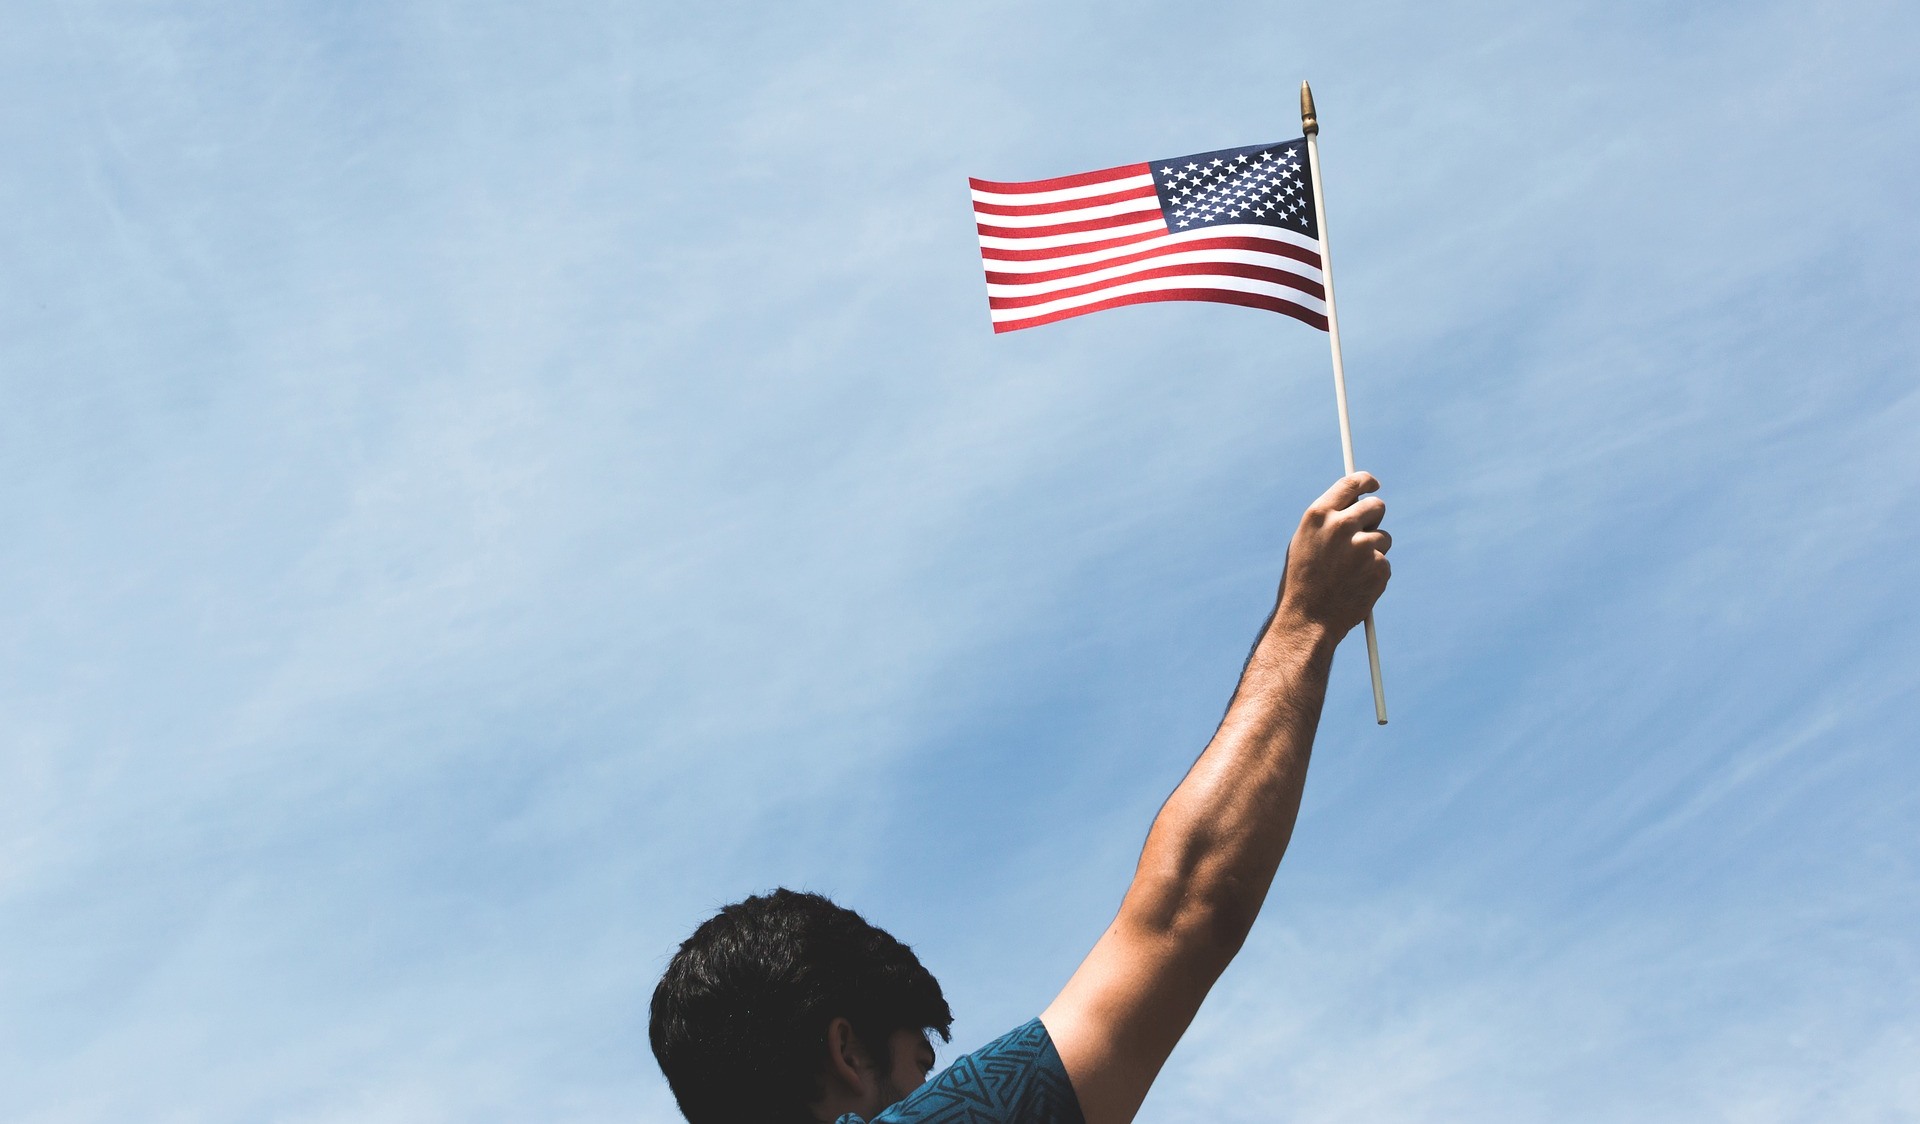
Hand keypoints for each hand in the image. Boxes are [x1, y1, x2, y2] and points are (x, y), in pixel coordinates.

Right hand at [1275, 472, 1390, 639]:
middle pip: (1376, 506)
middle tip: (1366, 532)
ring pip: (1383, 537)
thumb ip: (1329, 521)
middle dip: (1374, 517)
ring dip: (1373, 550)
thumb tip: (1355, 503)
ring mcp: (1364, 546)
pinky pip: (1384, 562)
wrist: (1307, 620)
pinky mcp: (1379, 567)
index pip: (1352, 483)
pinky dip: (1374, 572)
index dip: (1366, 481)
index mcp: (1319, 515)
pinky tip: (1355, 585)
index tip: (1373, 484)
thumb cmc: (1302, 581)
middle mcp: (1342, 525)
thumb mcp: (1306, 542)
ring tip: (1349, 572)